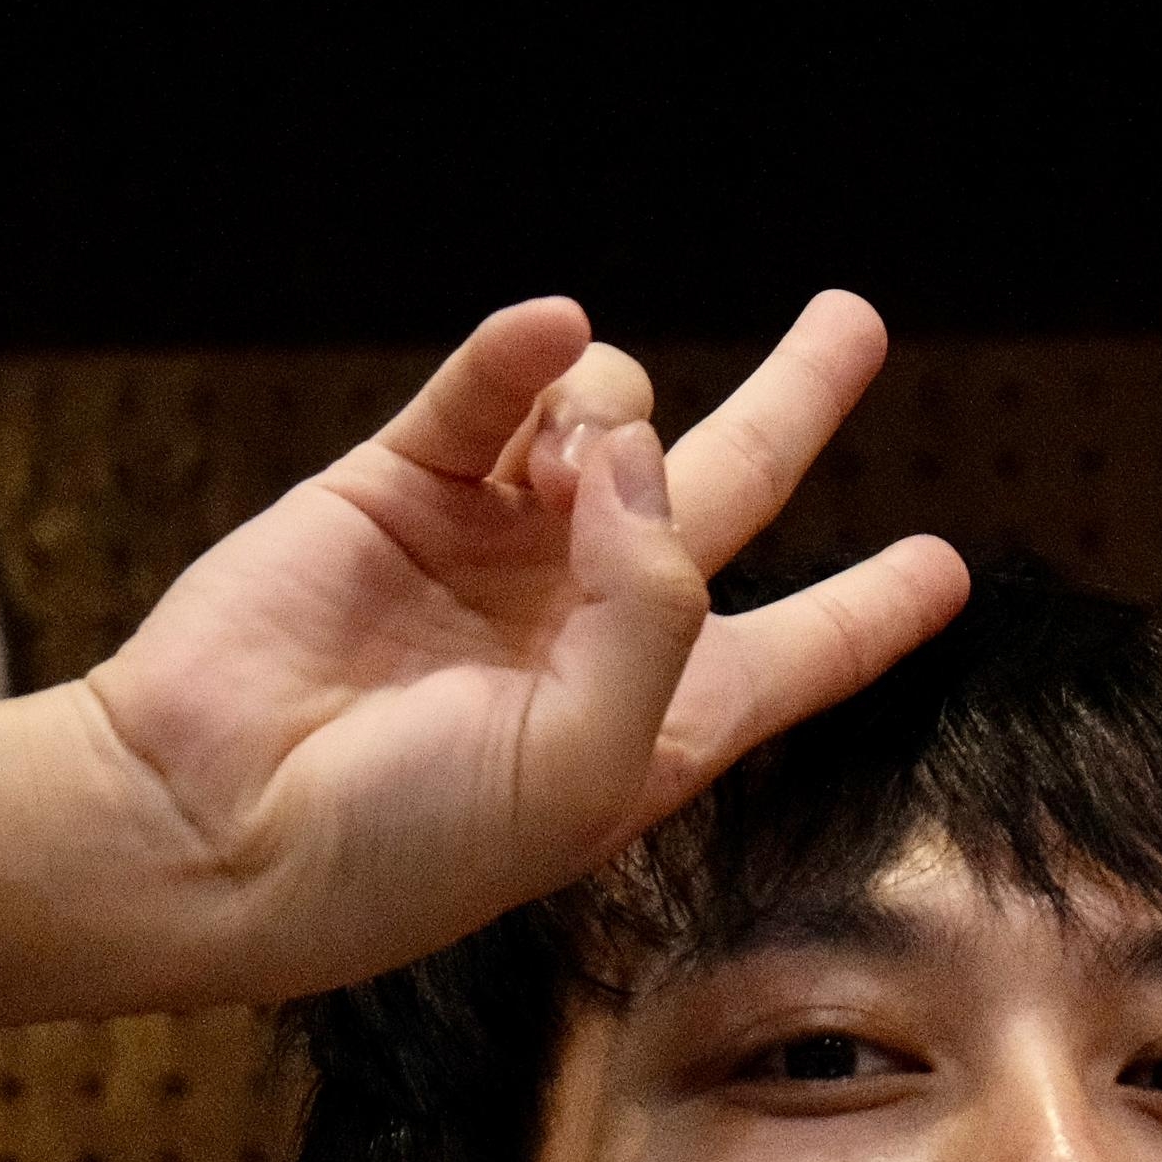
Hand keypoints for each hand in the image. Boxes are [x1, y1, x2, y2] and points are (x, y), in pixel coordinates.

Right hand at [77, 294, 968, 999]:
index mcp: (661, 719)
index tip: (945, 568)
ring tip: (560, 472)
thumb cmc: (411, 842)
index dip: (876, 608)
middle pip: (734, 488)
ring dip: (610, 413)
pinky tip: (549, 330)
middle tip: (854, 319)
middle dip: (797, 398)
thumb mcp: (585, 767)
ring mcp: (497, 546)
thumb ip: (652, 611)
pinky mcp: (399, 487)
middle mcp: (591, 622)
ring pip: (610, 417)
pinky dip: (521, 355)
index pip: (802, 652)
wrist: (216, 825)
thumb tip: (632, 448)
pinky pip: (486, 391)